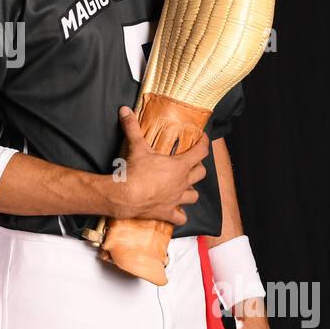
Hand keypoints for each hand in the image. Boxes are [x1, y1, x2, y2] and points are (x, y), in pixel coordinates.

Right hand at [109, 105, 209, 223]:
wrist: (126, 196)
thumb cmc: (135, 172)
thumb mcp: (135, 147)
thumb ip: (132, 127)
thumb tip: (125, 111)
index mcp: (179, 166)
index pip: (200, 152)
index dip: (204, 143)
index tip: (204, 139)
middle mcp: (182, 183)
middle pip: (200, 173)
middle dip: (198, 166)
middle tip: (192, 162)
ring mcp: (176, 199)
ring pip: (194, 196)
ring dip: (191, 191)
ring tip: (185, 187)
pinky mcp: (167, 212)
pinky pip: (180, 217)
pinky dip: (180, 215)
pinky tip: (177, 212)